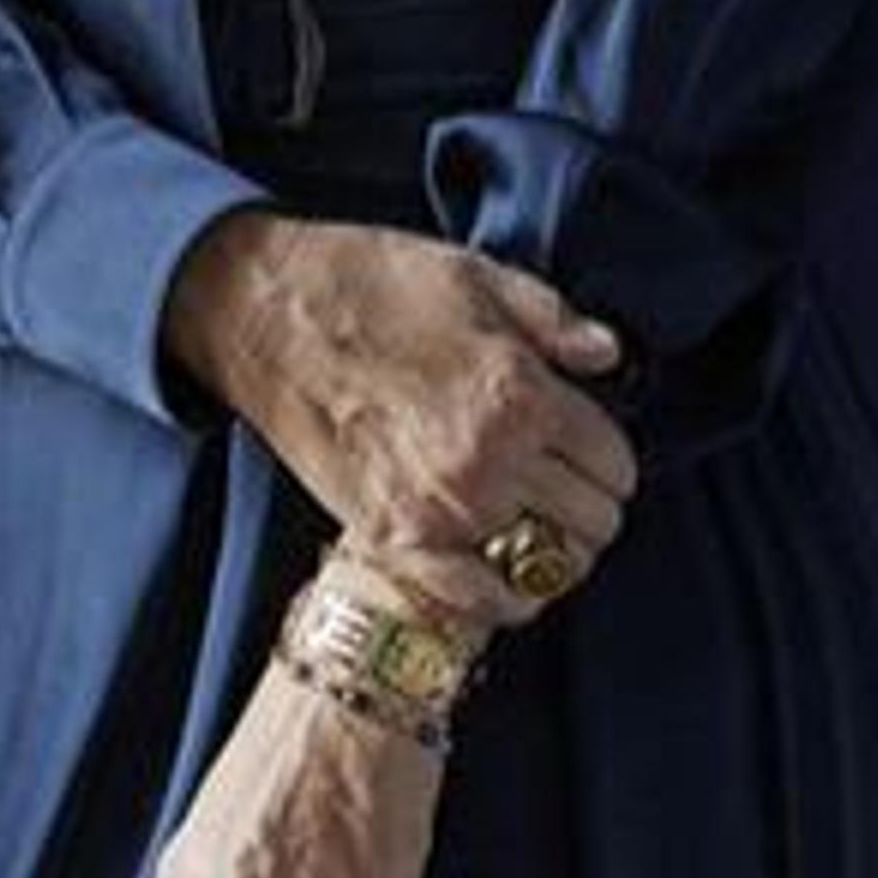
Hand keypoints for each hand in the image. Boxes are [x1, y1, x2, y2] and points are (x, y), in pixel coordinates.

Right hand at [164, 209, 635, 623]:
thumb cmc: (365, 285)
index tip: (584, 445)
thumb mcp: (475, 276)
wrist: (263, 314)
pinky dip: (502, 598)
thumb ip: (554, 320)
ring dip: (550, 548)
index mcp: (520, 395)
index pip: (614, 462)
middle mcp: (490, 461)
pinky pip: (478, 601)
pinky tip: (500, 570)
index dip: (607, 453)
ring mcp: (441, 508)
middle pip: (592, 521)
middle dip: (588, 501)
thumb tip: (608, 356)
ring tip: (529, 520)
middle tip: (558, 481)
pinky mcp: (391, 537)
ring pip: (548, 565)